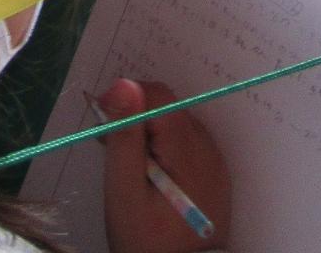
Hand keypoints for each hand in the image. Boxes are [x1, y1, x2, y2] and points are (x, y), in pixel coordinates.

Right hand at [100, 77, 231, 252]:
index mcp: (189, 151)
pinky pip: (189, 144)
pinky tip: (153, 176)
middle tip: (112, 148)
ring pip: (178, 123)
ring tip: (132, 168)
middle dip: (137, 117)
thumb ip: (125, 137)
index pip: (159, 96)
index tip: (105, 123)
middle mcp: (209, 149)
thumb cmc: (146, 242)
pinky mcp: (215, 176)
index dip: (127, 99)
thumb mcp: (124, 193)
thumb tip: (125, 84)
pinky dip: (167, 148)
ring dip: (151, 133)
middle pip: (169, 108)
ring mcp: (215, 162)